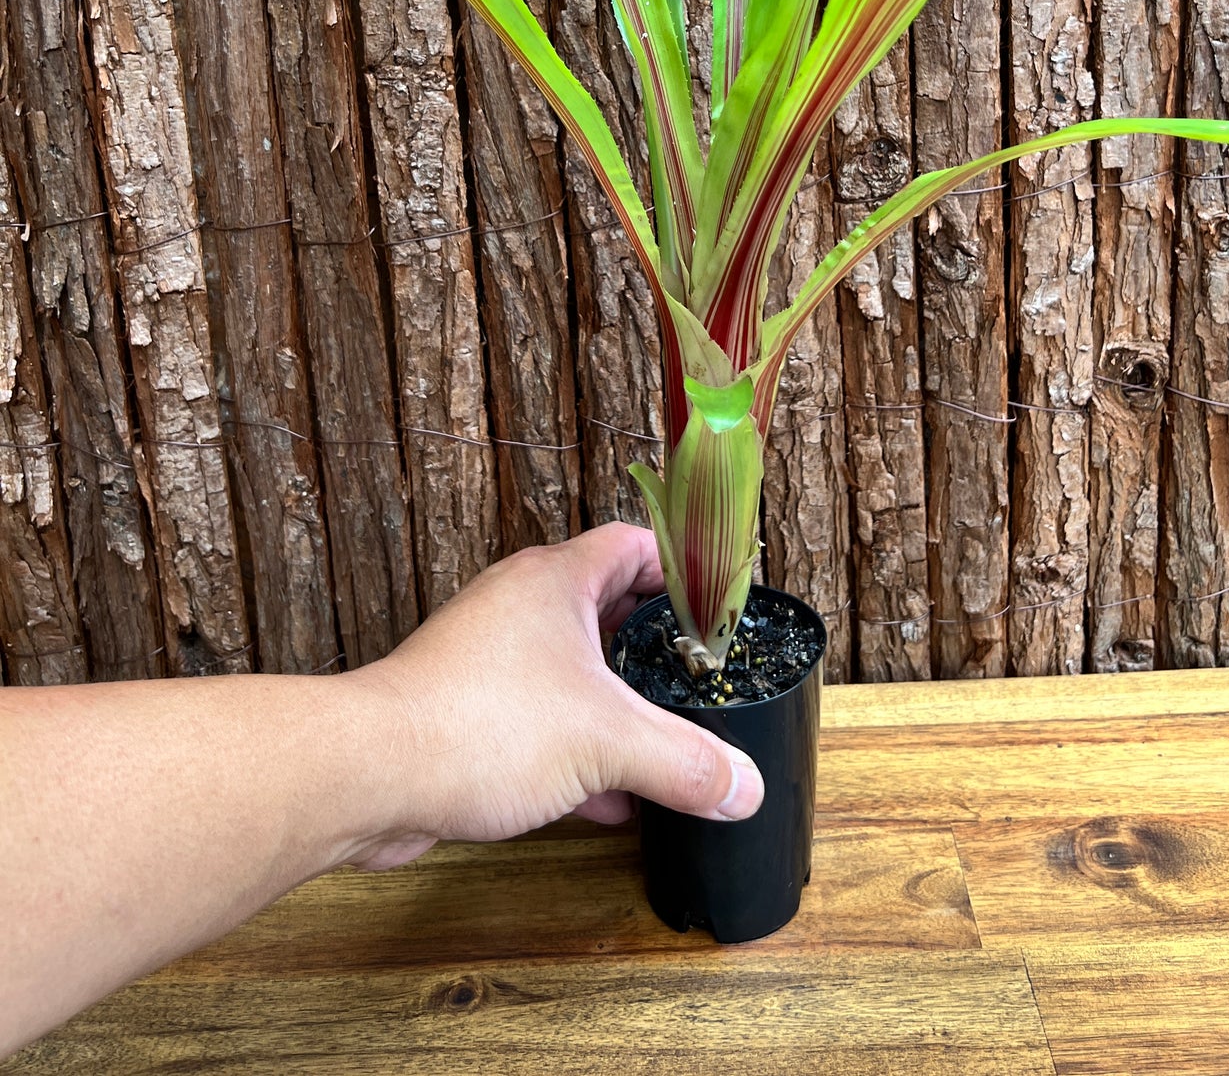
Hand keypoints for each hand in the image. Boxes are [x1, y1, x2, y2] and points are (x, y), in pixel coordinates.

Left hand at [342, 523, 764, 868]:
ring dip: (613, 704)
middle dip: (652, 647)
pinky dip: (575, 748)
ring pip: (568, 668)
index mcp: (555, 579)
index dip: (681, 567)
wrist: (371, 773)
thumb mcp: (607, 741)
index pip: (634, 544)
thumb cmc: (476, 723)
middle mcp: (518, 605)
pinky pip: (536, 718)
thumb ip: (685, 761)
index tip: (716, 602)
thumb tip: (744, 786)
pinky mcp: (464, 709)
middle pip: (604, 607)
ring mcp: (486, 657)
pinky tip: (606, 798)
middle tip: (695, 676)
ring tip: (659, 741)